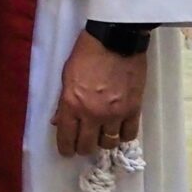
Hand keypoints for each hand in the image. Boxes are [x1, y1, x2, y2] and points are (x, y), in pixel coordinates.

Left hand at [51, 29, 146, 156]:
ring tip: (101, 135)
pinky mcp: (134, 110)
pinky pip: (129, 135)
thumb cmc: (86, 53)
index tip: (67, 151)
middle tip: (83, 143)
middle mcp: (92, 113)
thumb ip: (62, 102)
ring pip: (109, 143)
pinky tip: (118, 130)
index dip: (65, 148)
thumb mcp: (66, 76)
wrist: (116, 40)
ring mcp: (115, 114)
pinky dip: (123, 136)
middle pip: (87, 145)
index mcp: (71, 104)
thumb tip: (57, 121)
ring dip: (103, 141)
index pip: (66, 137)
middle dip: (82, 147)